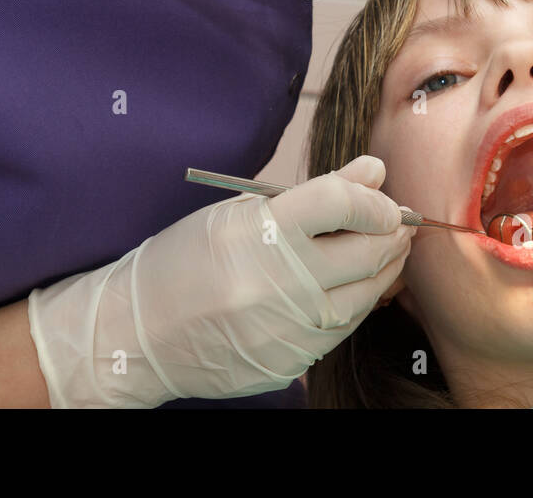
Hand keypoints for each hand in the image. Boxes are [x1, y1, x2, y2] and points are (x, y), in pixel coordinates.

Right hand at [26, 155, 413, 406]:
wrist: (137, 334)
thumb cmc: (185, 261)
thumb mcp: (240, 213)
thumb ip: (315, 194)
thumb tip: (373, 172)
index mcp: (260, 234)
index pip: (341, 202)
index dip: (372, 197)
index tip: (379, 195)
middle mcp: (280, 284)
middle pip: (367, 250)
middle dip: (391, 230)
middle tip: (394, 219)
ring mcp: (289, 329)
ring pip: (366, 294)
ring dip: (385, 266)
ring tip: (382, 247)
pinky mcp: (293, 361)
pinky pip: (344, 327)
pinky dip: (357, 301)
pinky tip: (352, 284)